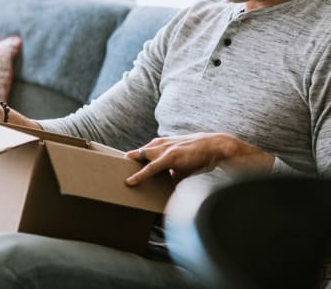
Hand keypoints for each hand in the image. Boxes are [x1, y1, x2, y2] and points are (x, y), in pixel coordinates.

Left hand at [125, 132, 273, 185]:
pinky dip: (140, 175)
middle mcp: (163, 144)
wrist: (217, 147)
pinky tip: (131, 181)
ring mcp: (166, 149)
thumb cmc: (202, 156)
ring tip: (116, 173)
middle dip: (128, 159)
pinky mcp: (170, 157)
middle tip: (113, 166)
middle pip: (140, 152)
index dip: (136, 155)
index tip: (124, 161)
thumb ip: (174, 173)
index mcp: (166, 143)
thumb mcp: (185, 163)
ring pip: (142, 157)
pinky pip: (151, 168)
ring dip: (131, 164)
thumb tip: (170, 185)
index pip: (146, 149)